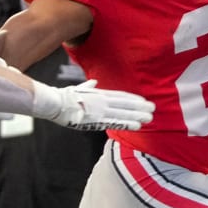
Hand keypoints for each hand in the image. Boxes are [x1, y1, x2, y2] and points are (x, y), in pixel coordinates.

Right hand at [33, 80, 156, 130]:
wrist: (54, 102)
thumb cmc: (62, 96)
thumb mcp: (77, 88)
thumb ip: (88, 86)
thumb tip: (94, 82)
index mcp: (98, 94)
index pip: (119, 96)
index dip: (132, 99)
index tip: (143, 100)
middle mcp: (102, 101)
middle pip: (125, 103)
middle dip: (139, 107)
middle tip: (153, 108)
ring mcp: (100, 110)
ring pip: (123, 113)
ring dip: (137, 115)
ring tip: (150, 117)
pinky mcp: (96, 120)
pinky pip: (115, 123)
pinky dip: (127, 124)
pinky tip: (138, 126)